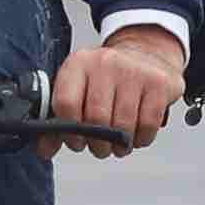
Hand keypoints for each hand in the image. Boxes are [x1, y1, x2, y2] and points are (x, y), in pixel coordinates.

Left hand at [44, 26, 183, 160]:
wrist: (145, 54)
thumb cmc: (106, 78)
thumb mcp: (77, 88)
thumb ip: (57, 119)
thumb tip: (45, 150)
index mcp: (77, 64)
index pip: (66, 103)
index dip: (69, 131)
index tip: (75, 142)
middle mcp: (104, 63)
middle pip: (96, 117)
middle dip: (96, 143)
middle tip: (99, 147)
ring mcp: (134, 71)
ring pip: (123, 124)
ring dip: (119, 145)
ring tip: (117, 144)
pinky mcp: (159, 83)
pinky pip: (147, 124)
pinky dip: (140, 139)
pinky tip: (135, 135)